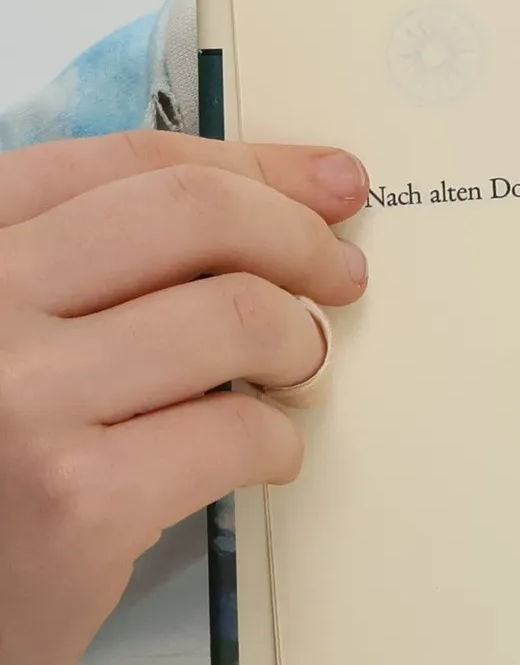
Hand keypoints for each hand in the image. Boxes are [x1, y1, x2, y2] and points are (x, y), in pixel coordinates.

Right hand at [0, 132, 368, 664]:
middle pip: (189, 214)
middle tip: (341, 275)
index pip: (123, 164)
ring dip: (297, 343)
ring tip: (297, 371)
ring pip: (232, 315)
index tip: (330, 182)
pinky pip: (236, 431)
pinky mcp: (74, 500)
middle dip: (296, 236)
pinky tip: (266, 455)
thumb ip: (91, 273)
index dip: (249, 166)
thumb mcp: (4, 341)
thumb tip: (281, 203)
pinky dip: (279, 441)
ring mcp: (18, 400)